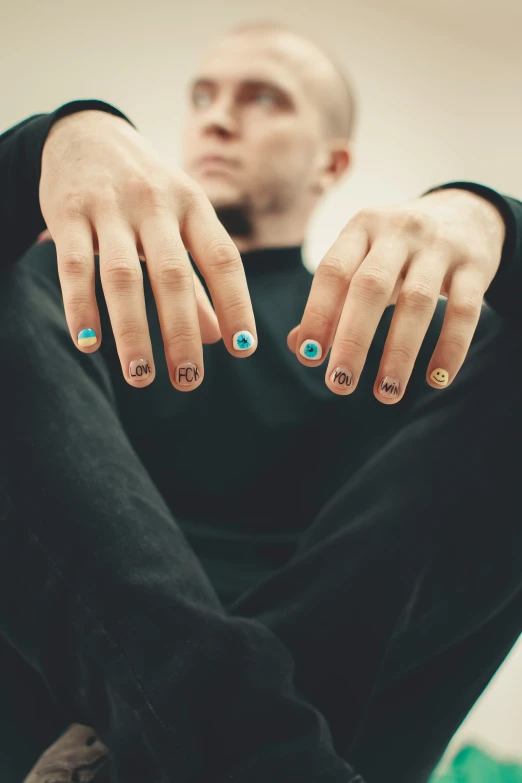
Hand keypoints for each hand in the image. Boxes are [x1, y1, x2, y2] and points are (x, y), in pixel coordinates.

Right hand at [40, 109, 256, 390]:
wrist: (86, 132)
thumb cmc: (145, 190)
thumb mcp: (180, 221)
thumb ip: (199, 281)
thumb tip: (219, 338)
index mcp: (193, 205)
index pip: (221, 259)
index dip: (235, 304)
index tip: (243, 349)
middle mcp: (155, 204)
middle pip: (172, 275)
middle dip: (181, 333)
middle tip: (188, 381)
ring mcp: (110, 207)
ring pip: (123, 276)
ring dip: (133, 331)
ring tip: (141, 377)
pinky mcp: (67, 213)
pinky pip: (74, 266)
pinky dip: (81, 307)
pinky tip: (89, 345)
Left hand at [287, 188, 505, 402]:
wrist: (467, 213)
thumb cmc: (399, 250)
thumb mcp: (363, 262)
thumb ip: (332, 301)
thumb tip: (299, 347)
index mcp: (362, 228)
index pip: (333, 272)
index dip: (318, 314)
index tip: (309, 358)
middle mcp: (398, 231)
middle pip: (371, 288)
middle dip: (353, 340)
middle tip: (340, 384)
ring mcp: (439, 246)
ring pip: (417, 303)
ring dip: (399, 353)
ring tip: (386, 393)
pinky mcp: (476, 265)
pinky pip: (465, 311)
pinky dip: (450, 348)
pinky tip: (436, 381)